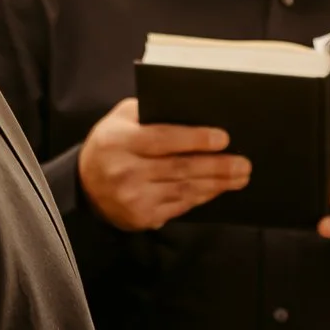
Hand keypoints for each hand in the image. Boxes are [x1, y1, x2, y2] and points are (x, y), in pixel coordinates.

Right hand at [78, 98, 250, 230]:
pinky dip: (202, 196)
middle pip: (180, 168)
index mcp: (119, 141)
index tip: (224, 138)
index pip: (163, 139)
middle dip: (217, 166)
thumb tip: (194, 113)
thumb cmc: (111, 144)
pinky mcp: (142, 217)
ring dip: (217, 184)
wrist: (86, 187)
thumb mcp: (120, 119)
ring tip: (240, 177)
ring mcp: (134, 198)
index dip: (195, 139)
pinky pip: (180, 206)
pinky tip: (218, 189)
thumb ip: (150, 112)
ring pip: (184, 189)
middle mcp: (125, 171)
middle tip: (244, 163)